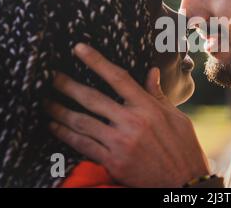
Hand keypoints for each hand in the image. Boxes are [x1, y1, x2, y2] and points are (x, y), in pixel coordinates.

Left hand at [46, 43, 208, 186]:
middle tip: (52, 77)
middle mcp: (132, 122)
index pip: (118, 78)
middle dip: (68, 86)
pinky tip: (55, 127)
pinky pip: (84, 145)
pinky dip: (66, 135)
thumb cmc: (183, 147)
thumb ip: (158, 95)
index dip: (97, 61)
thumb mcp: (176, 117)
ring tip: (46, 102)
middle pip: (93, 99)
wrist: (184, 181)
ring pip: (83, 122)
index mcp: (148, 108)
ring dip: (61, 111)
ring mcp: (121, 143)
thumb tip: (152, 72)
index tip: (79, 49)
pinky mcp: (114, 161)